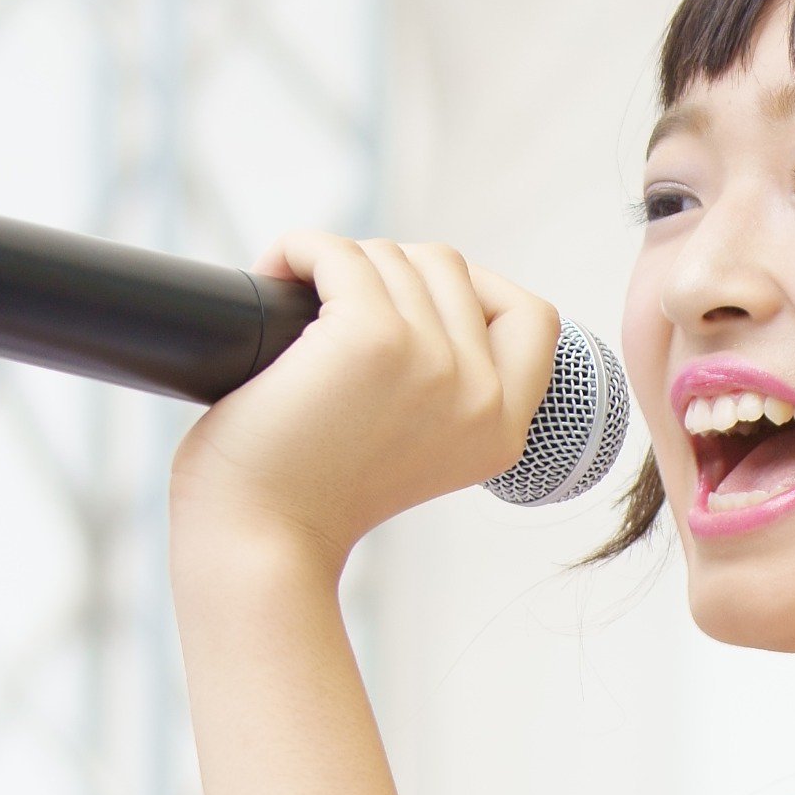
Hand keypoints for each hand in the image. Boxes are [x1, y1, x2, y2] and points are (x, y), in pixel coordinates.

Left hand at [169, 231, 560, 566]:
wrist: (262, 543)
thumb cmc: (312, 496)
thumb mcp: (417, 447)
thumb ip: (444, 384)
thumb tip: (414, 280)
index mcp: (501, 431)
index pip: (532, 317)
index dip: (478, 288)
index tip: (417, 301)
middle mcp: (481, 396)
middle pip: (450, 267)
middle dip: (387, 271)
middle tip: (332, 309)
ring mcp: (432, 362)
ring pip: (392, 255)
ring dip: (335, 264)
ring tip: (294, 303)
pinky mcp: (371, 335)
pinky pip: (336, 252)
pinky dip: (298, 251)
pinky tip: (275, 275)